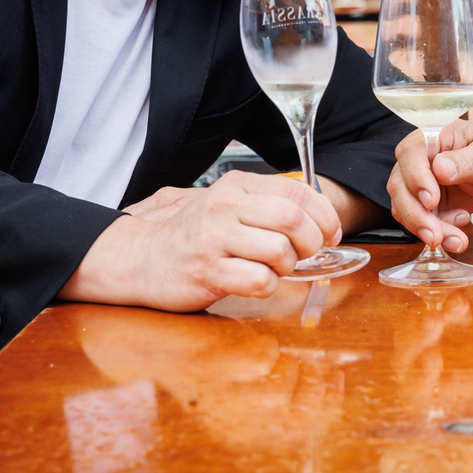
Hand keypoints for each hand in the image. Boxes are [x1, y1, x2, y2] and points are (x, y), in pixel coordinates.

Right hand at [63, 170, 343, 312]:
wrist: (142, 257)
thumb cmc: (194, 234)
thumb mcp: (229, 205)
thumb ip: (268, 203)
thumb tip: (320, 214)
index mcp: (236, 186)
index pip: (298, 191)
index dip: (324, 215)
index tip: (330, 233)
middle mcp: (225, 207)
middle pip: (293, 219)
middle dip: (311, 242)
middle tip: (305, 254)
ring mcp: (214, 239)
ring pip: (280, 252)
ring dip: (287, 267)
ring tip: (272, 268)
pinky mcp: (208, 273)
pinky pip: (260, 281)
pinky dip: (267, 286)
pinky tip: (254, 282)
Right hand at [386, 121, 472, 252]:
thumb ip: (466, 161)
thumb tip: (439, 168)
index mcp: (433, 136)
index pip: (410, 153)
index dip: (416, 178)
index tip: (431, 200)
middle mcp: (418, 158)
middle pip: (400, 186)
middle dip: (417, 215)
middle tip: (436, 235)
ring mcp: (417, 182)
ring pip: (404, 208)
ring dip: (426, 229)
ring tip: (456, 240)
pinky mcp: (423, 203)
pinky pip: (418, 222)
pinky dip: (435, 233)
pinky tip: (457, 233)